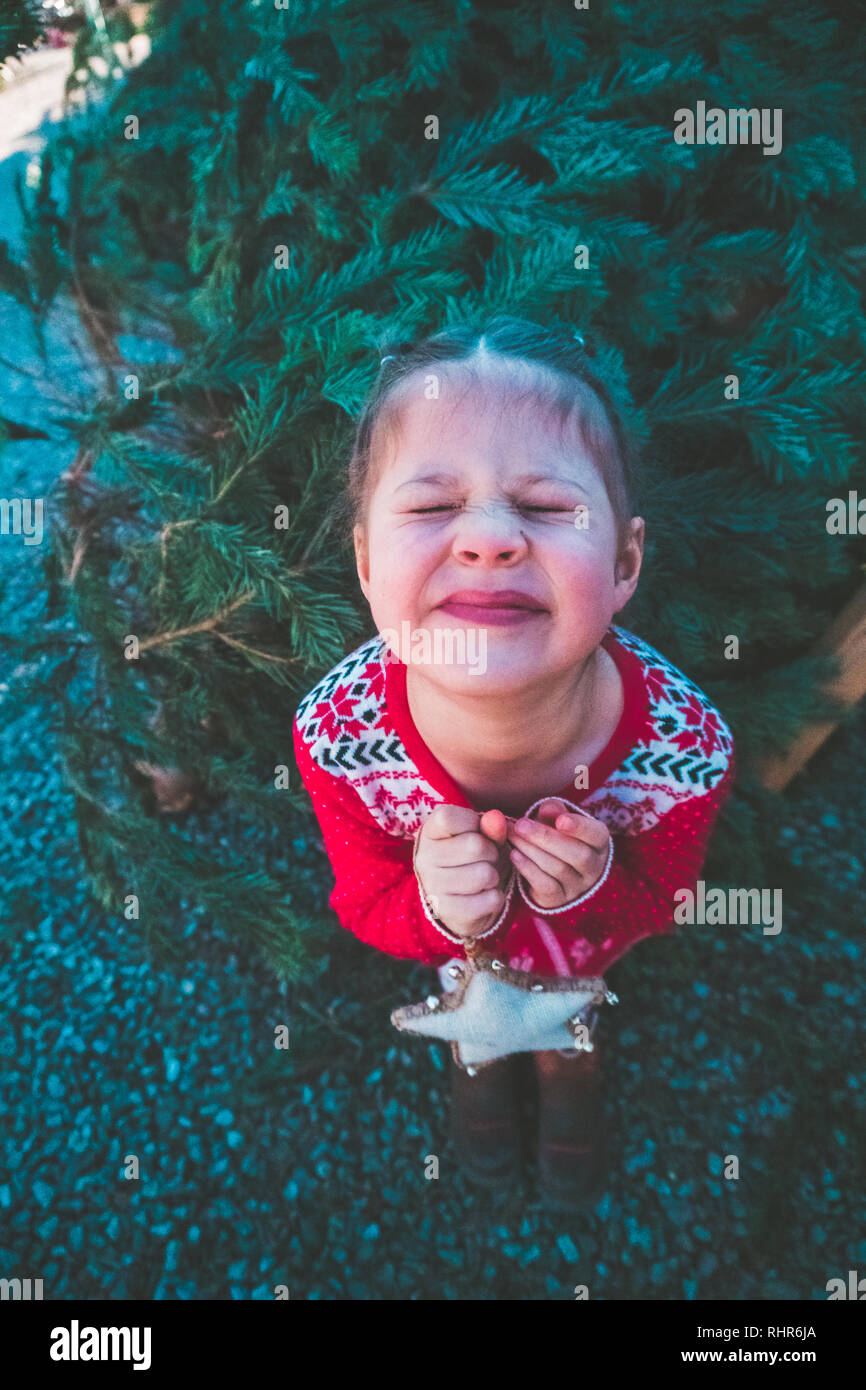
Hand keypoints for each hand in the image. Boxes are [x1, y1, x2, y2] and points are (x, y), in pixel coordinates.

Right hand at [415, 804, 511, 939]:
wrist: (460, 896)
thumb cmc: (471, 855)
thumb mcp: (480, 835)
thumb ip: (490, 826)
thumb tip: (497, 819)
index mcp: (429, 832)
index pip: (449, 818)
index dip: (472, 822)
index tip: (474, 831)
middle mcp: (425, 858)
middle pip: (474, 845)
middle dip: (491, 851)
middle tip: (485, 858)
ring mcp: (433, 886)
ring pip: (485, 874)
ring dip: (494, 876)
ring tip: (483, 876)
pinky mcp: (448, 911)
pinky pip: (490, 899)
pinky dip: (495, 897)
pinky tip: (482, 895)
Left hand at [506, 798, 610, 910]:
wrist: (551, 870)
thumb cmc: (556, 836)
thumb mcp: (557, 819)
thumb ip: (553, 812)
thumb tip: (547, 810)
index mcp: (598, 842)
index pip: (596, 835)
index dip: (580, 827)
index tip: (560, 820)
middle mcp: (594, 867)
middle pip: (577, 854)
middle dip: (545, 837)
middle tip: (520, 824)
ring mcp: (578, 886)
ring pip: (558, 869)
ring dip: (531, 850)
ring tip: (511, 835)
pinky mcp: (559, 899)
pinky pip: (546, 886)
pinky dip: (528, 869)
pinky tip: (514, 855)